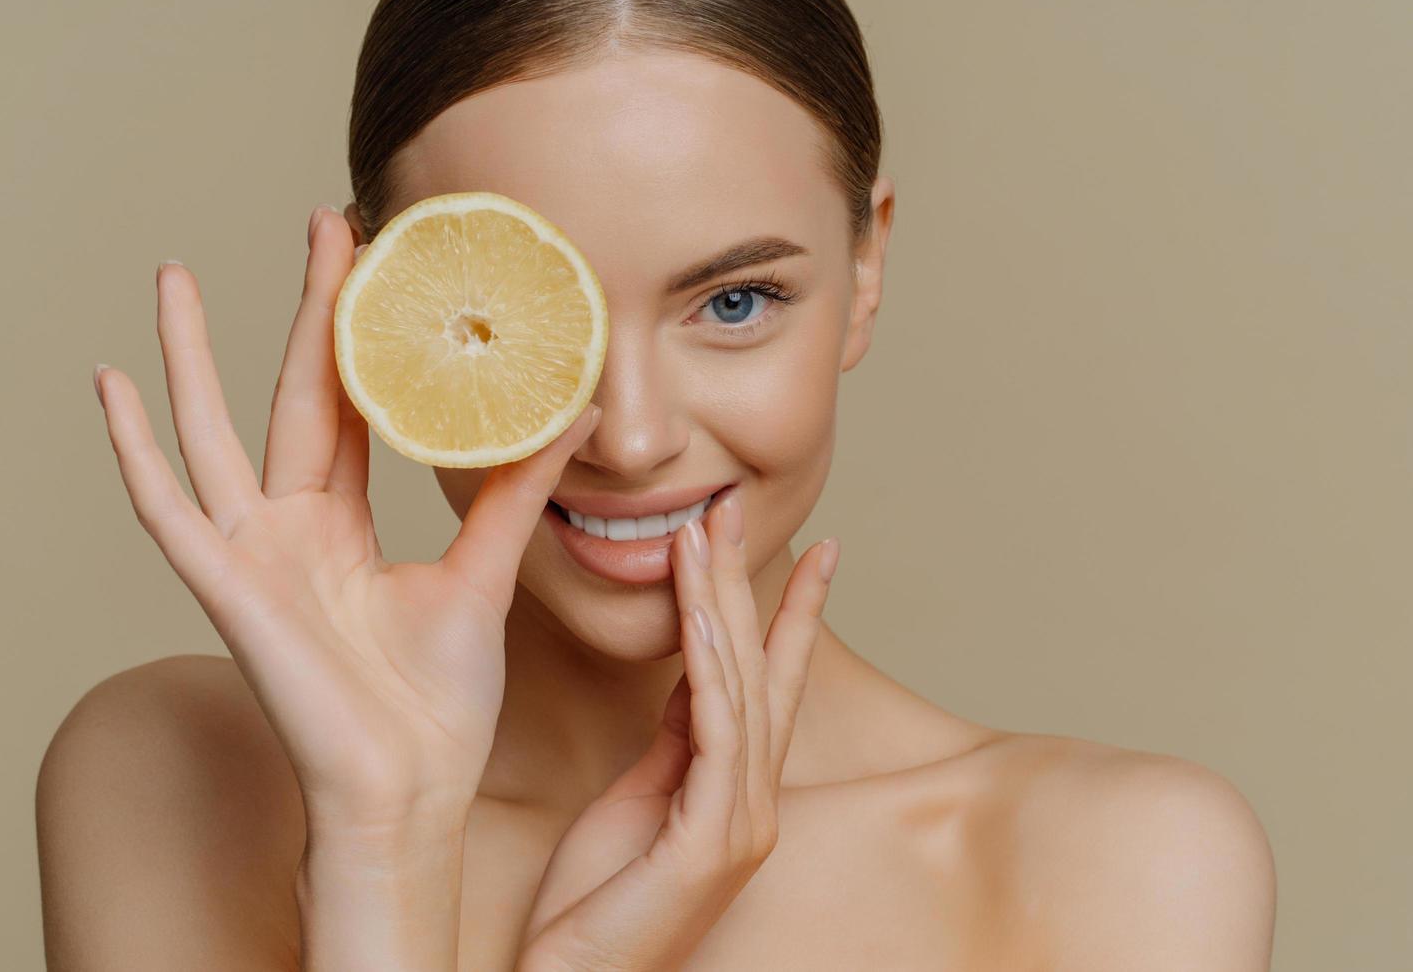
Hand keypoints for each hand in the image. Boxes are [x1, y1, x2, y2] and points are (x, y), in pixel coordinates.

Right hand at [94, 205, 600, 828]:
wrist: (413, 790)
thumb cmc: (439, 702)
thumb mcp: (482, 573)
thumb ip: (513, 493)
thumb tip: (571, 413)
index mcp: (343, 527)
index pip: (353, 408)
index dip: (365, 338)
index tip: (383, 262)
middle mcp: (291, 530)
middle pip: (293, 397)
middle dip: (307, 312)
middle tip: (322, 221)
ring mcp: (252, 556)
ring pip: (212, 434)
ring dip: (192, 357)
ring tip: (176, 277)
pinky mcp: (227, 590)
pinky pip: (169, 511)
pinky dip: (135, 451)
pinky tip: (110, 386)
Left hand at [516, 490, 839, 970]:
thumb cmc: (597, 903)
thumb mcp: (640, 800)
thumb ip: (676, 741)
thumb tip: (695, 674)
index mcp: (737, 789)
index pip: (770, 681)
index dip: (790, 614)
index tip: (815, 552)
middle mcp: (755, 800)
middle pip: (760, 669)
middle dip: (750, 584)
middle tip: (736, 508)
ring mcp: (742, 823)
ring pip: (740, 686)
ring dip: (721, 602)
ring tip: (707, 532)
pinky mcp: (712, 841)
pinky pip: (714, 732)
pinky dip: (711, 665)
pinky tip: (699, 613)